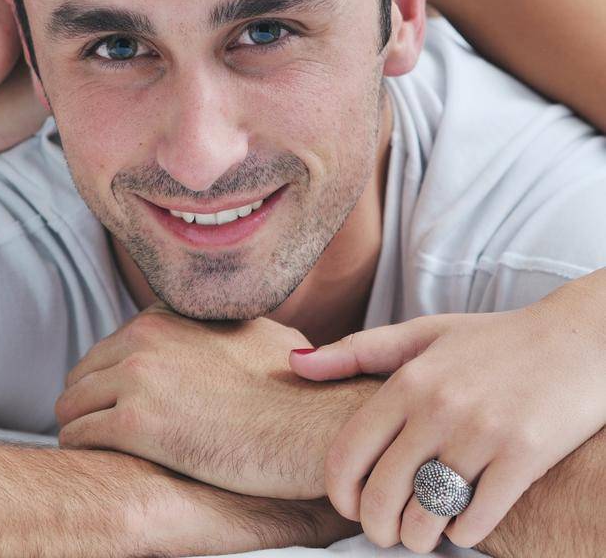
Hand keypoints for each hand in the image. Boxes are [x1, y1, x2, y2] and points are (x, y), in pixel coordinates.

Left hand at [55, 304, 373, 498]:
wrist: (310, 425)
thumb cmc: (300, 391)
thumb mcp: (259, 335)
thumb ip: (231, 331)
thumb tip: (243, 334)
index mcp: (171, 315)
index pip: (114, 344)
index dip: (111, 377)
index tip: (113, 400)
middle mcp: (148, 336)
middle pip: (85, 371)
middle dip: (87, 400)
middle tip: (93, 429)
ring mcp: (138, 377)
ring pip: (74, 402)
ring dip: (78, 425)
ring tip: (88, 450)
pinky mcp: (137, 423)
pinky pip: (82, 435)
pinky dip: (81, 450)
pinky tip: (94, 466)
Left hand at [289, 284, 605, 551]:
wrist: (577, 340)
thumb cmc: (494, 341)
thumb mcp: (422, 334)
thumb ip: (356, 352)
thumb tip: (294, 364)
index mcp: (409, 379)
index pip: (349, 452)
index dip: (341, 493)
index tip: (350, 506)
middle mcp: (438, 406)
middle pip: (383, 493)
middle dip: (378, 527)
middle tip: (388, 532)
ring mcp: (481, 433)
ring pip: (427, 514)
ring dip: (420, 537)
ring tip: (424, 533)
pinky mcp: (523, 457)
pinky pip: (477, 520)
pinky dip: (465, 534)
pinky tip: (465, 524)